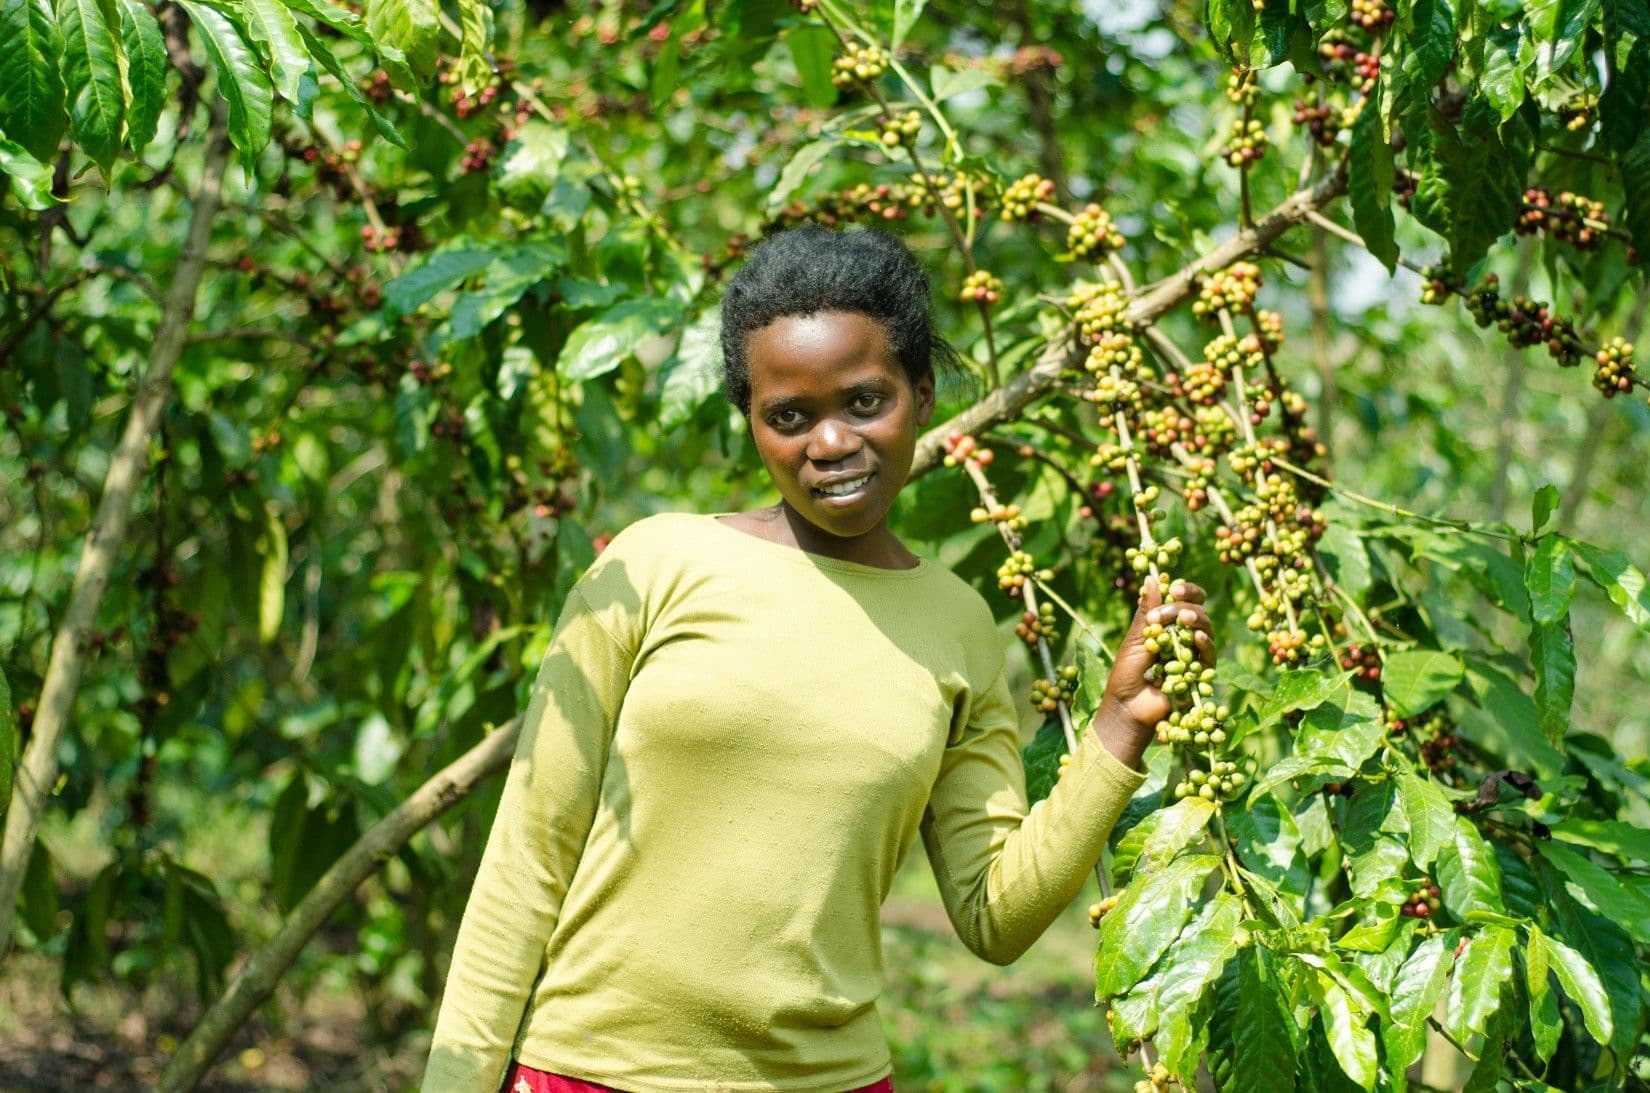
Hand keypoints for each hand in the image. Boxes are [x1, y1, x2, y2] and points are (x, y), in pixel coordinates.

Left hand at [1090, 576, 1215, 768]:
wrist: (1128, 707)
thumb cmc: (1127, 673)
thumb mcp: (1135, 639)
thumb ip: (1147, 612)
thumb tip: (1151, 578)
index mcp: (1168, 625)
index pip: (1184, 600)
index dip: (1184, 591)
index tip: (1173, 587)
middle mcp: (1184, 637)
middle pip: (1198, 612)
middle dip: (1186, 604)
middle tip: (1172, 602)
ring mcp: (1194, 655)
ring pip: (1206, 629)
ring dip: (1195, 619)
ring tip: (1182, 617)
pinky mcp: (1200, 674)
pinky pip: (1208, 655)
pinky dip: (1204, 643)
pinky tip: (1196, 638)